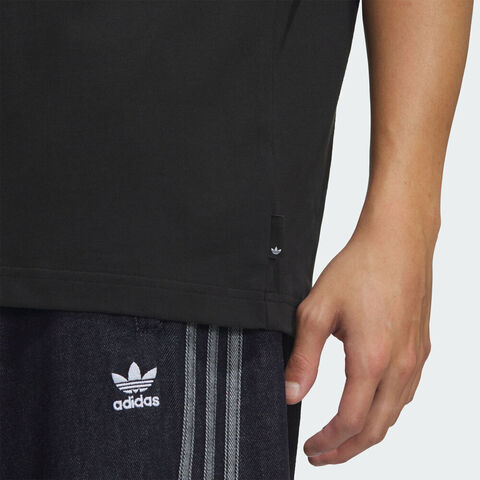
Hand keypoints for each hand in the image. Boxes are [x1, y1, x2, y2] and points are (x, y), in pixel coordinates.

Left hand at [285, 215, 434, 464]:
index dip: (328, 443)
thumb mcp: (317, 311)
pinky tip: (370, 406)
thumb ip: (303, 357)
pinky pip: (405, 394)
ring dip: (368, 433)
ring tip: (343, 438)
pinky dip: (385, 411)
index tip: (310, 447)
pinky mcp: (420, 347)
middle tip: (323, 455)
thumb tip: (291, 394)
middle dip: (347, 450)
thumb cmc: (360, 267)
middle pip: (376, 429)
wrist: (397, 240)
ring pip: (394, 414)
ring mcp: (415, 357)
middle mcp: (400, 365)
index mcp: (371, 359)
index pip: (349, 421)